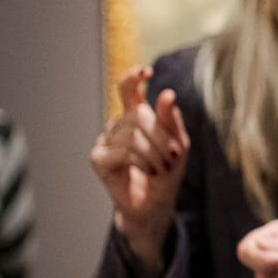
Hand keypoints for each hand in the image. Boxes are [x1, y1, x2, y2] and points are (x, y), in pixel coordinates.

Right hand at [89, 65, 190, 270]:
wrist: (156, 206)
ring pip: (131, 133)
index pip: (128, 88)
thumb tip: (166, 93)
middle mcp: (119, 124)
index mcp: (137, 115)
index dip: (133, 77)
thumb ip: (172, 120)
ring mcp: (106, 139)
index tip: (147, 71)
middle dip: (161, 135)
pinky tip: (145, 171)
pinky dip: (139, 161)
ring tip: (160, 168)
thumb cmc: (167, 173)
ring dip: (153, 153)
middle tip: (172, 155)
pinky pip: (121, 150)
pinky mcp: (99, 158)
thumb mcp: (178, 145)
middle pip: (138, 114)